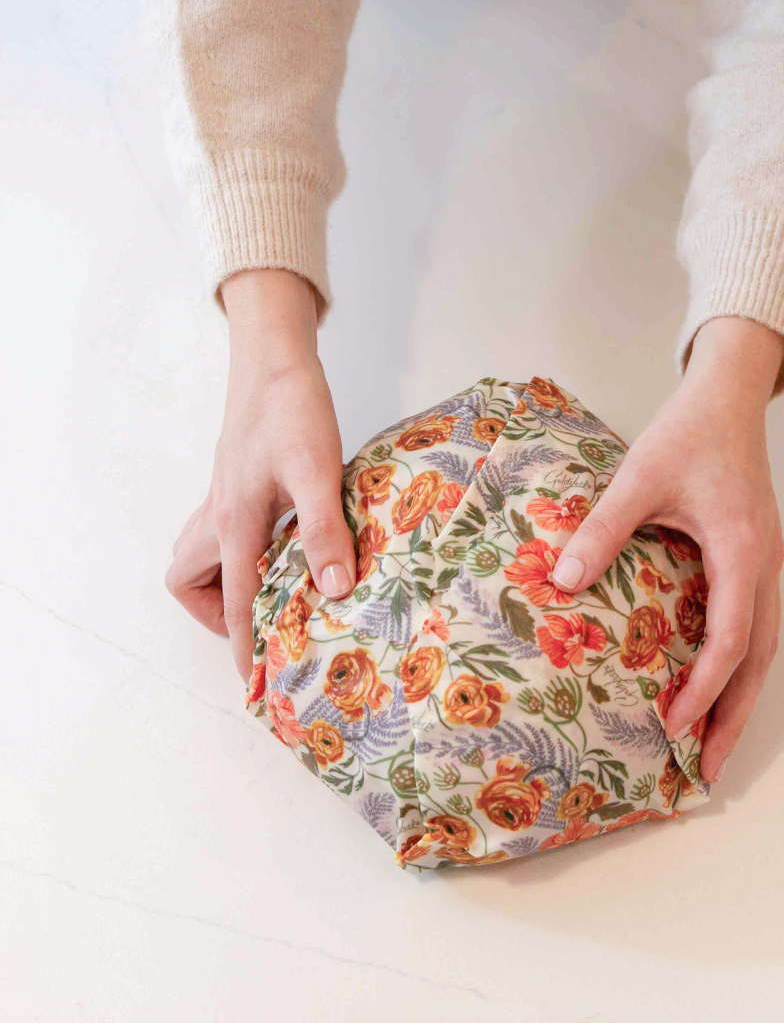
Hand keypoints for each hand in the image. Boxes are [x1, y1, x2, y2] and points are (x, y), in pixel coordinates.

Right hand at [165, 270, 355, 680]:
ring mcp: (223, 496)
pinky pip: (222, 530)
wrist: (274, 359)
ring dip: (226, 576)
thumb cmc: (292, 410)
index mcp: (234, 523)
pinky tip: (287, 538)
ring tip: (275, 582)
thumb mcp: (318, 472)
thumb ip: (324, 530)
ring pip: (201, 553)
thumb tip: (335, 588)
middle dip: (218, 610)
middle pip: (190, 580)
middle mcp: (218, 515)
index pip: (235, 601)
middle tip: (263, 614)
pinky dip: (242, 546)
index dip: (245, 645)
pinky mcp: (236, 482)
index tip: (255, 682)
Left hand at [551, 316, 783, 783]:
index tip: (672, 726)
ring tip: (717, 741)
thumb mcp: (639, 477)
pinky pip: (758, 622)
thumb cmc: (689, 433)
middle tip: (709, 771)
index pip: (732, 639)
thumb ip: (602, 529)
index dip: (704, 688)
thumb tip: (562, 583)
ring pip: (766, 646)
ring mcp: (767, 563)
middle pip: (761, 659)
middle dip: (735, 717)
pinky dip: (741, 662)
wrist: (730, 396)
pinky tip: (715, 678)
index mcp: (742, 551)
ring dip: (742, 696)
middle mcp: (765, 566)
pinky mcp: (757, 555)